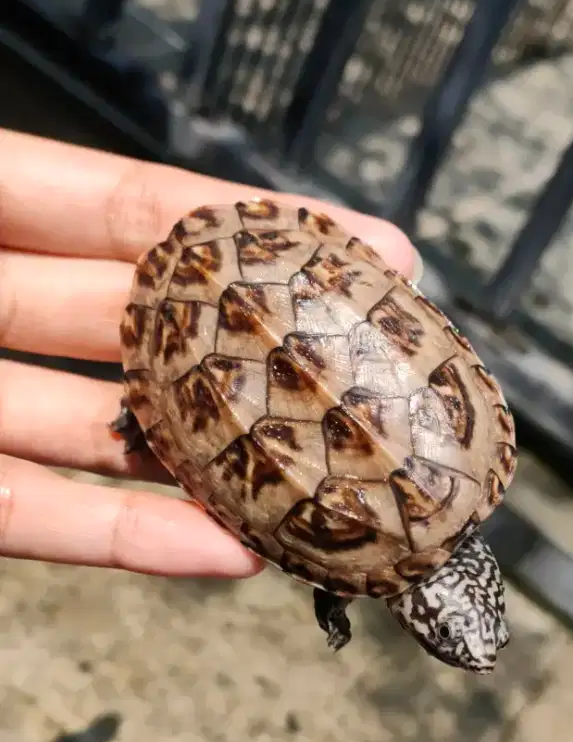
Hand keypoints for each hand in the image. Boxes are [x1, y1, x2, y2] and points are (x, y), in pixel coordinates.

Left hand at [0, 129, 417, 575]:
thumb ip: (27, 188)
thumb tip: (183, 195)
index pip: (124, 207)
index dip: (244, 224)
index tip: (362, 242)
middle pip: (140, 326)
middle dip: (256, 345)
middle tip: (368, 366)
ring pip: (103, 433)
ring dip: (209, 461)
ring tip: (320, 476)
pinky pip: (32, 517)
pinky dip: (123, 539)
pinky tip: (221, 554)